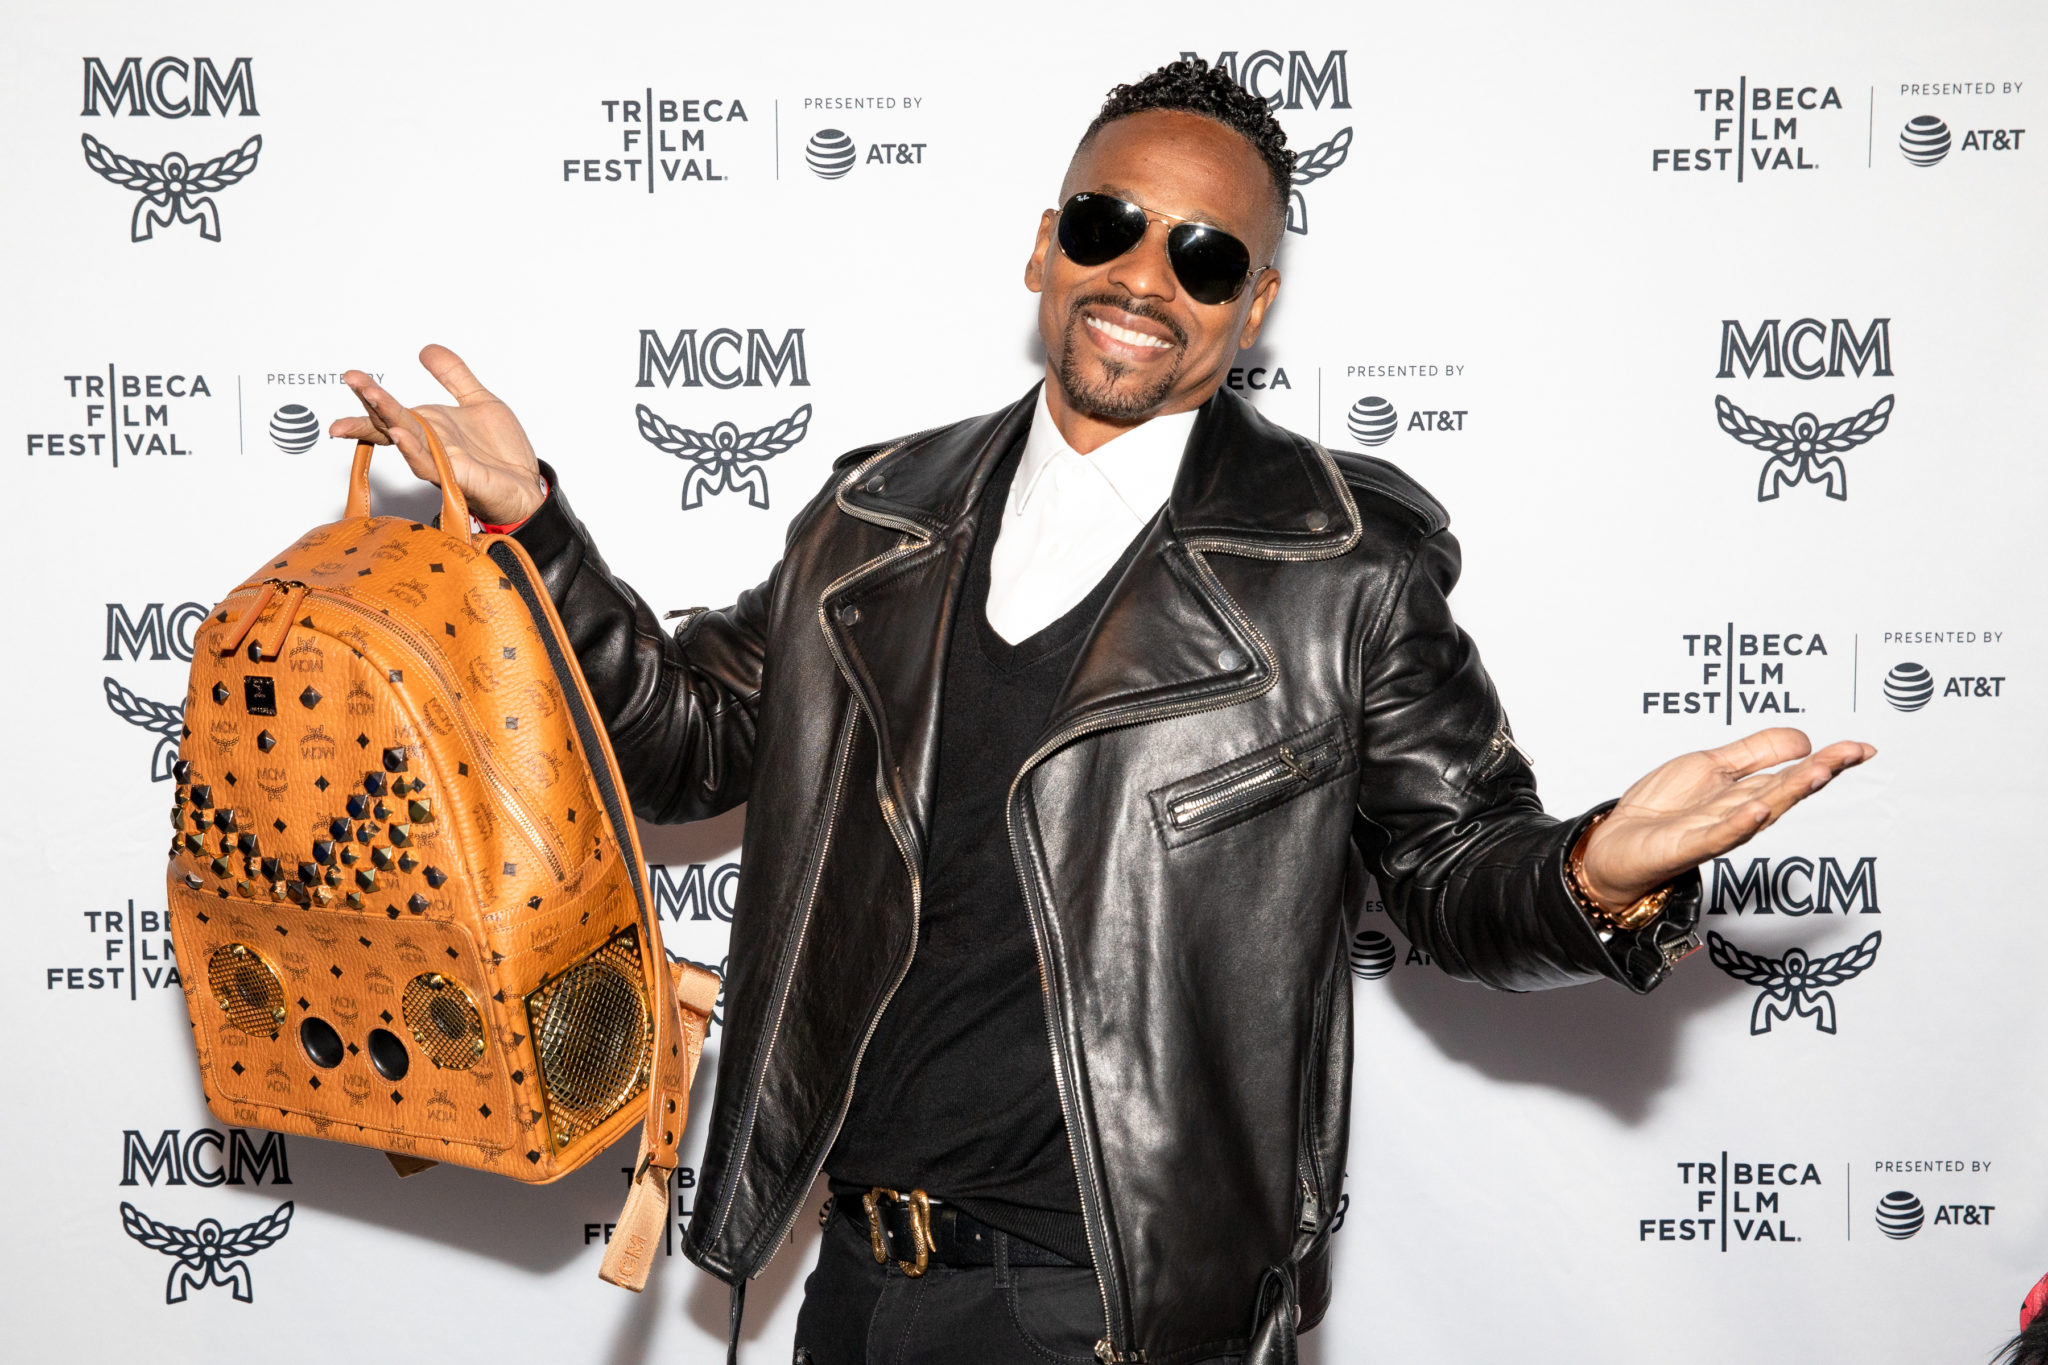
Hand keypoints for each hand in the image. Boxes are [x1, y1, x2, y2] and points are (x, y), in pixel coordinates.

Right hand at [329, 345, 546, 524]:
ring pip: (406, 440)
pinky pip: (429, 465)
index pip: (392, 410)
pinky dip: (413, 450)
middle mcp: (429, 444)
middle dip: (370, 401)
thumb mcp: (478, 401)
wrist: (526, 484)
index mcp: (430, 427)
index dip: (370, 395)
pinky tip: (400, 435)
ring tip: (372, 397)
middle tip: (352, 379)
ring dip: (388, 419)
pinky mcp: (457, 477)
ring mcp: (440, 461)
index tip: (351, 376)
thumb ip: (453, 375)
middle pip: (391, 421)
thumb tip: (426, 350)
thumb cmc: (500, 452)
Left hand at [1578, 728, 1876, 912]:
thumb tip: (1805, 738)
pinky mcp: (1689, 844)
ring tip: (1817, 772)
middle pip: (1786, 791)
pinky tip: (1756, 809)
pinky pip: (1718, 835)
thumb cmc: (1663, 808)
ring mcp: (1717, 830)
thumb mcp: (1712, 765)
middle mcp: (1740, 813)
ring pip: (1761, 811)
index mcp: (1748, 792)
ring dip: (1790, 793)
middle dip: (1818, 772)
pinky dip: (1738, 824)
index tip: (1862, 749)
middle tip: (1848, 756)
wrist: (1617, 843)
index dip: (1829, 760)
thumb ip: (1756, 752)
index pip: (1795, 773)